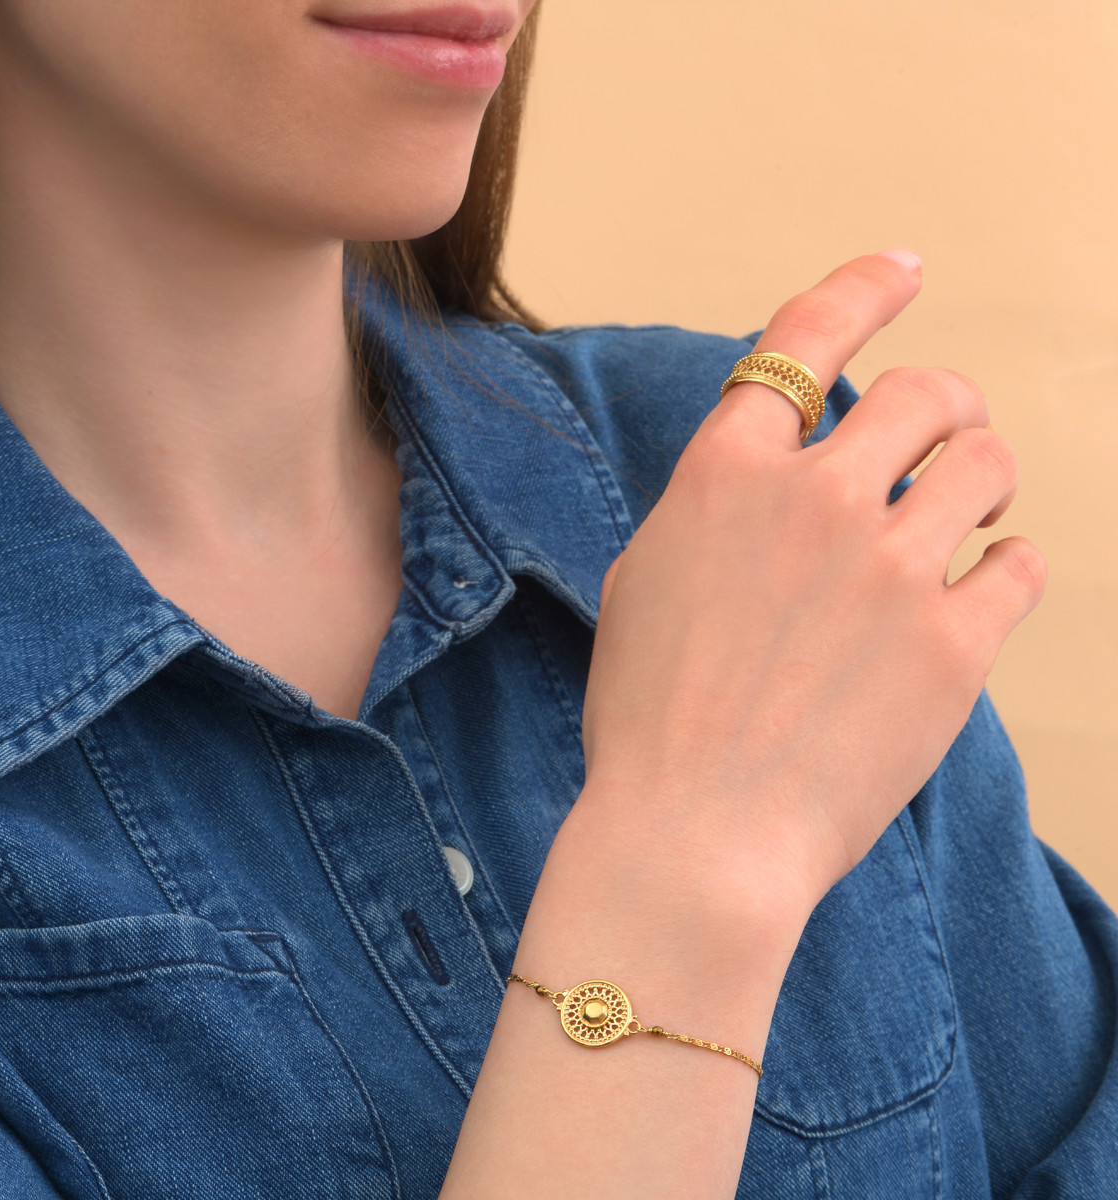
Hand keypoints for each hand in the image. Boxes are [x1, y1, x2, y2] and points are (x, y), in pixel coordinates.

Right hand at [575, 251, 1047, 921]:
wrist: (695, 836)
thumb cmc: (650, 718)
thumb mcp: (648, 582)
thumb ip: (715, 508)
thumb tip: (780, 473)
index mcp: (725, 476)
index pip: (805, 340)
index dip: (862, 288)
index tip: (904, 269)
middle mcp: (813, 501)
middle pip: (927, 395)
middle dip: (947, 408)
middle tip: (947, 438)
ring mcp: (890, 571)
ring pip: (987, 467)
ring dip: (983, 480)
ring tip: (965, 521)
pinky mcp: (953, 646)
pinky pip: (1021, 564)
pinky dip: (1009, 565)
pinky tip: (985, 586)